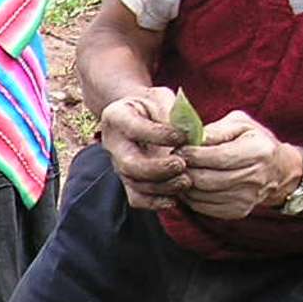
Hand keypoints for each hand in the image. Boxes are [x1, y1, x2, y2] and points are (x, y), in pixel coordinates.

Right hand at [98, 86, 188, 210]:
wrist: (142, 116)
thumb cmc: (155, 106)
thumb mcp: (162, 99)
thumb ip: (173, 113)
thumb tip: (190, 134)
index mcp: (116, 116)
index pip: (134, 128)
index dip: (159, 135)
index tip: (182, 137)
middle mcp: (112, 143)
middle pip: (129, 164)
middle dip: (157, 168)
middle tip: (181, 164)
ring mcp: (118, 164)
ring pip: (135, 183)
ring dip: (162, 186)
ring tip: (186, 181)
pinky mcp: (128, 180)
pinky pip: (136, 198)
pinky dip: (155, 202)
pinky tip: (175, 199)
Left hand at [181, 111, 302, 220]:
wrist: (278, 170)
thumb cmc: (254, 142)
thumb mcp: (241, 125)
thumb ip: (216, 130)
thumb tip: (190, 138)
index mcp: (257, 152)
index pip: (215, 157)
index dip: (191, 154)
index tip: (178, 148)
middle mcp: (254, 178)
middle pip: (204, 179)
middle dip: (183, 170)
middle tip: (174, 161)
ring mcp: (246, 198)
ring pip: (199, 195)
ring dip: (183, 184)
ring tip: (181, 172)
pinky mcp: (237, 211)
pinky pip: (202, 206)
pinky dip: (189, 196)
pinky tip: (190, 184)